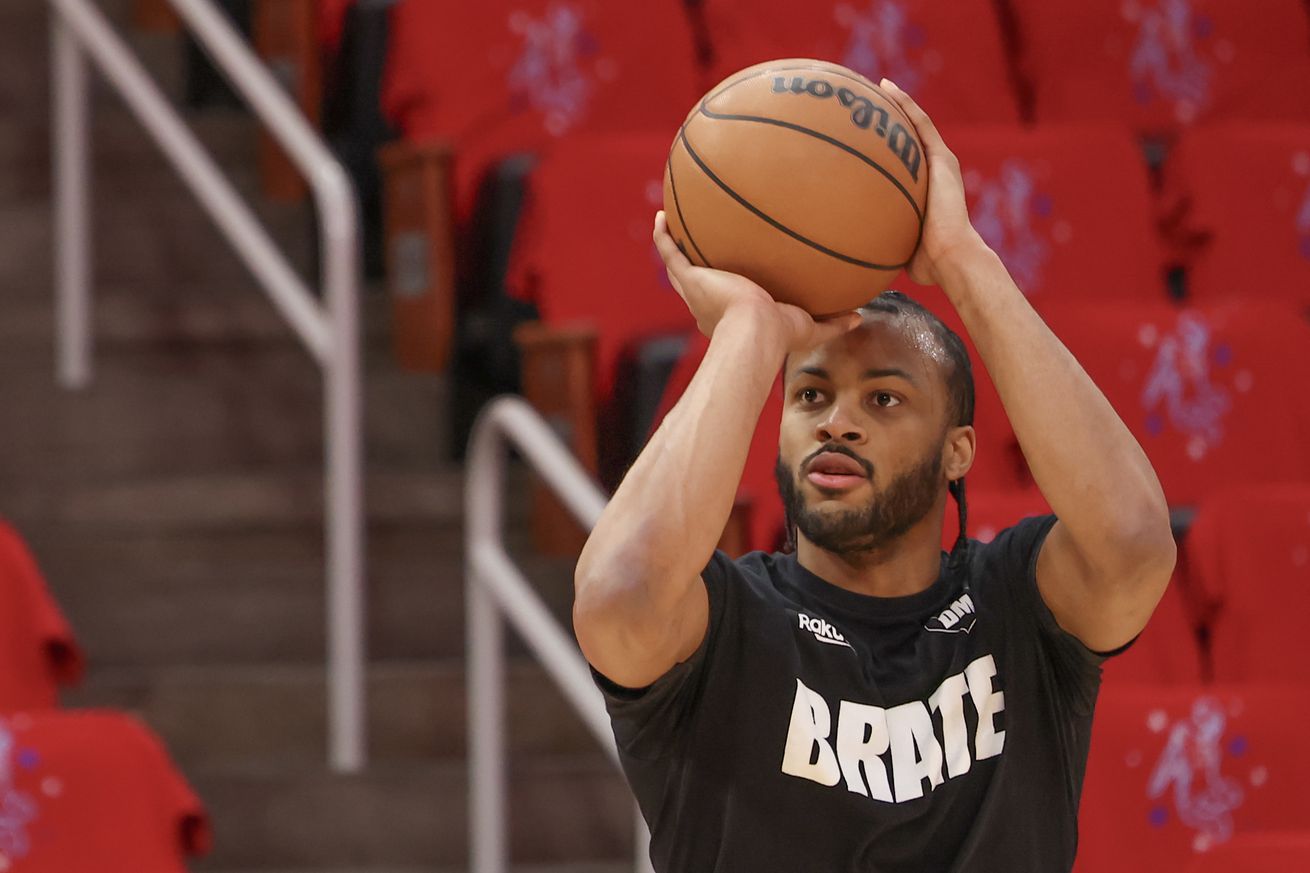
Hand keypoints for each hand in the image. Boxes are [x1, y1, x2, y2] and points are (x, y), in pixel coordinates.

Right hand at [653, 212, 860, 351]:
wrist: (755, 333)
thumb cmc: (778, 337)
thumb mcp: (811, 328)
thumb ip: (833, 324)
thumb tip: (860, 317)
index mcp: (730, 317)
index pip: (725, 302)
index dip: (725, 291)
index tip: (731, 280)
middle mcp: (708, 304)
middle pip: (698, 284)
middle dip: (697, 270)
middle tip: (699, 252)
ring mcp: (696, 290)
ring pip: (679, 267)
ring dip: (673, 246)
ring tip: (670, 224)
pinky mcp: (690, 279)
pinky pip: (670, 253)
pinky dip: (663, 235)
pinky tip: (662, 216)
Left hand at [879, 79, 985, 287]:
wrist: (951, 257)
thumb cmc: (928, 264)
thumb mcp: (899, 247)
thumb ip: (883, 242)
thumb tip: (857, 258)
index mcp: (926, 190)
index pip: (905, 162)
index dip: (887, 147)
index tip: (866, 135)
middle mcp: (935, 172)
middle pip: (910, 138)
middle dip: (891, 120)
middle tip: (867, 103)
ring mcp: (940, 162)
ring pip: (916, 123)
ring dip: (897, 103)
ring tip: (876, 85)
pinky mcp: (942, 157)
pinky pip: (920, 123)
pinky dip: (905, 104)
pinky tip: (886, 87)